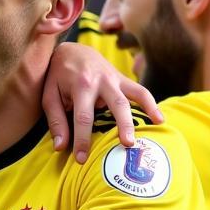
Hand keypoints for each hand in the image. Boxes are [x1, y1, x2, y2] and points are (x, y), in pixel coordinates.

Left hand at [42, 42, 163, 163]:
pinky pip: (140, 91)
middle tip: (127, 145)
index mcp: (81, 84)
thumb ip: (56, 121)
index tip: (82, 159)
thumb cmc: (57, 76)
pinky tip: (160, 120)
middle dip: (122, 125)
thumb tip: (61, 147)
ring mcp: (115, 78)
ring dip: (145, 112)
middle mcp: (102, 80)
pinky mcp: (123, 80)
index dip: (82, 140)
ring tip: (152, 130)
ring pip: (134, 95)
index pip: (83, 117)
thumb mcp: (49, 95)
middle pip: (116, 104)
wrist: (72, 49)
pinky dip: (151, 104)